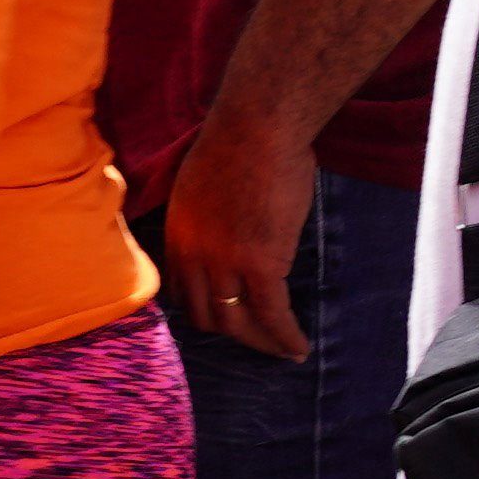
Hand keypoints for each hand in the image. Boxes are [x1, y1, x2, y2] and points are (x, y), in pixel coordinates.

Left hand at [156, 105, 320, 359]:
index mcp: (177, 232)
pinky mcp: (259, 264)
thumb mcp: (203, 183)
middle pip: (206, 315)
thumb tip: (231, 228)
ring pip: (237, 323)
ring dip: (262, 343)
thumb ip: (209, 214)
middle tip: (258, 340)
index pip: (181, 290)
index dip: (204, 309)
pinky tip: (300, 346)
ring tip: (284, 352)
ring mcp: (223, 262)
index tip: (227, 317)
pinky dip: (286, 336)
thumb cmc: (241, 141)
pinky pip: (272, 314)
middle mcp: (192, 253)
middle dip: (233, 333)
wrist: (258, 126)